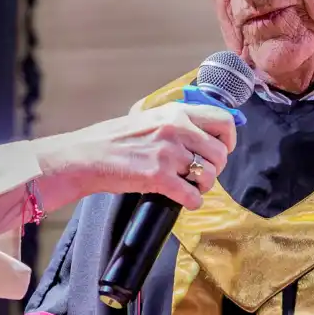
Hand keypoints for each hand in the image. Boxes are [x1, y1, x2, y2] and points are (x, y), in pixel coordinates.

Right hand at [30, 102, 236, 212]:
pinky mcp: (159, 177)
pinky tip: (183, 200)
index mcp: (175, 112)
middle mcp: (176, 129)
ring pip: (209, 175)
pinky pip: (192, 196)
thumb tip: (201, 134)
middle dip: (215, 168)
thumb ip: (175, 123)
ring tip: (189, 187)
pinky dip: (191, 202)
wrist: (85, 156)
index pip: (223, 120)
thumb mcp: (148, 118)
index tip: (221, 150)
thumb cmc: (112, 140)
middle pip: (220, 153)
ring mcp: (168, 153)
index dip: (228, 140)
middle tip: (200, 175)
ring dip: (203, 186)